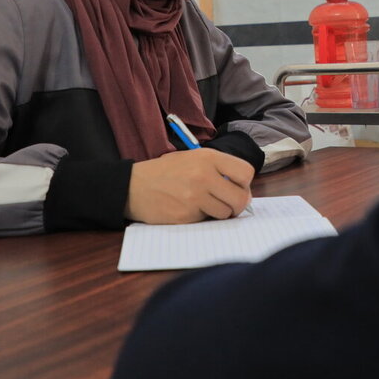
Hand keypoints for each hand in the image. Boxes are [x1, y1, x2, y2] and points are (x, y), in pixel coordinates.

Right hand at [125, 148, 253, 223]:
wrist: (133, 186)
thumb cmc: (165, 172)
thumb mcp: (191, 157)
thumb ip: (216, 167)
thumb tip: (241, 186)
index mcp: (208, 158)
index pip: (246, 172)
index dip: (245, 183)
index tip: (237, 187)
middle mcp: (204, 176)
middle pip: (241, 198)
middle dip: (238, 204)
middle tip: (229, 203)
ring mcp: (195, 197)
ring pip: (226, 213)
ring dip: (220, 213)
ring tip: (205, 205)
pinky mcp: (186, 215)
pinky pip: (206, 221)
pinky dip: (202, 218)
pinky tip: (189, 209)